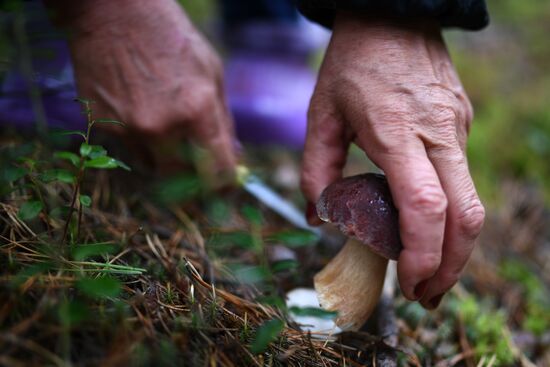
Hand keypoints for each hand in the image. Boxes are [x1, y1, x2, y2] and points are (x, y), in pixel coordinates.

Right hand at [55, 0, 235, 172]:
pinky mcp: (104, 126)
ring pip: (154, 168)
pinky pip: (130, 150)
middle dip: (194, 180)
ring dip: (166, 161)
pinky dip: (141, 143)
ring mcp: (130, 128)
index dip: (225, 186)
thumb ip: (223, 121)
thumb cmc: (171, 38)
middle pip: (184, 179)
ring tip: (168, 132)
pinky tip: (141, 114)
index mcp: (198, 110)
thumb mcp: (212, 72)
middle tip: (199, 173)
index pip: (218, 171)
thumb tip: (233, 156)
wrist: (113, 14)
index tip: (227, 190)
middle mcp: (163, 126)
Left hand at [301, 13, 484, 307]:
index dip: (423, 252)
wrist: (392, 15)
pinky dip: (450, 215)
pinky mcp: (460, 125)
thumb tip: (319, 215)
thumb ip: (315, 168)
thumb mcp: (320, 112)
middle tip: (424, 294)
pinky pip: (462, 180)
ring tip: (428, 272)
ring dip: (456, 246)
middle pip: (466, 216)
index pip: (424, 205)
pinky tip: (426, 224)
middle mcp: (437, 133)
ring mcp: (456, 128)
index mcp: (396, 131)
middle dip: (451, 265)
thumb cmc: (352, 63)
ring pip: (472, 202)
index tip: (409, 283)